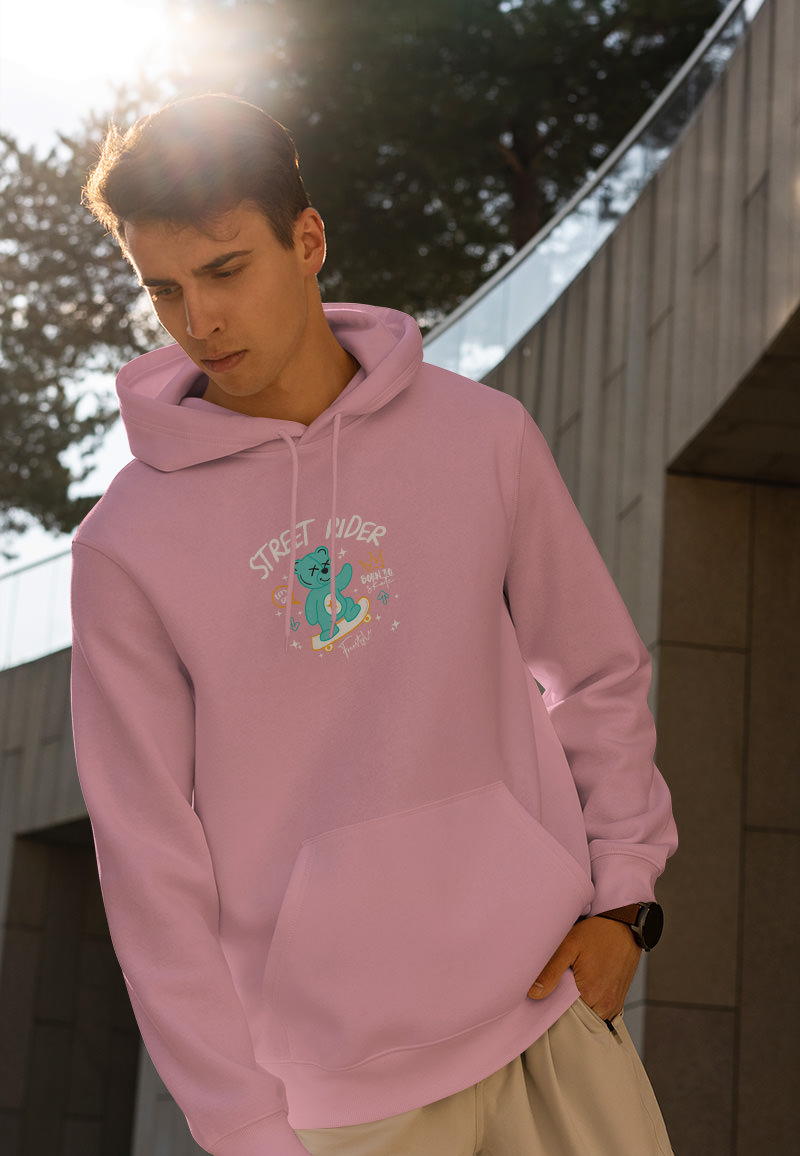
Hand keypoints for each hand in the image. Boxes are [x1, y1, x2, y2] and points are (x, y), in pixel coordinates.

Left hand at [527, 916, 641, 1020]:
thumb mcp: (569, 945)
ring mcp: (614, 1005)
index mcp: (592, 993)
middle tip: (556, 988)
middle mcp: (606, 1005)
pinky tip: (583, 987)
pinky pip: (599, 1012)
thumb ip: (551, 971)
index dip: (551, 1006)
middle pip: (577, 1018)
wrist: (625, 927)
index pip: (563, 1015)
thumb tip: (534, 992)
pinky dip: (588, 1004)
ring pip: (588, 1016)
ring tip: (571, 986)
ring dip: (577, 1006)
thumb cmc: (598, 933)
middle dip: (564, 1007)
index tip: (542, 996)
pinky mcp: (617, 1002)